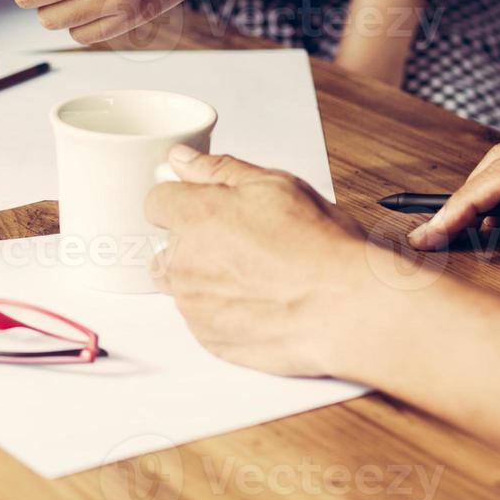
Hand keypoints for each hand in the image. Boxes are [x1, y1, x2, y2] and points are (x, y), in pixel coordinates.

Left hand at [145, 147, 365, 375]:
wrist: (344, 309)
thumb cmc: (318, 248)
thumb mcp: (275, 185)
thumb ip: (219, 169)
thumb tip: (182, 159)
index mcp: (194, 217)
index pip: (155, 202)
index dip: (182, 202)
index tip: (205, 207)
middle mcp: (183, 262)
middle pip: (165, 247)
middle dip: (192, 244)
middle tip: (240, 244)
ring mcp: (193, 305)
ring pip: (182, 286)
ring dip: (205, 280)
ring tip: (255, 277)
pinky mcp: (209, 340)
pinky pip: (202, 321)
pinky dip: (222, 312)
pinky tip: (258, 303)